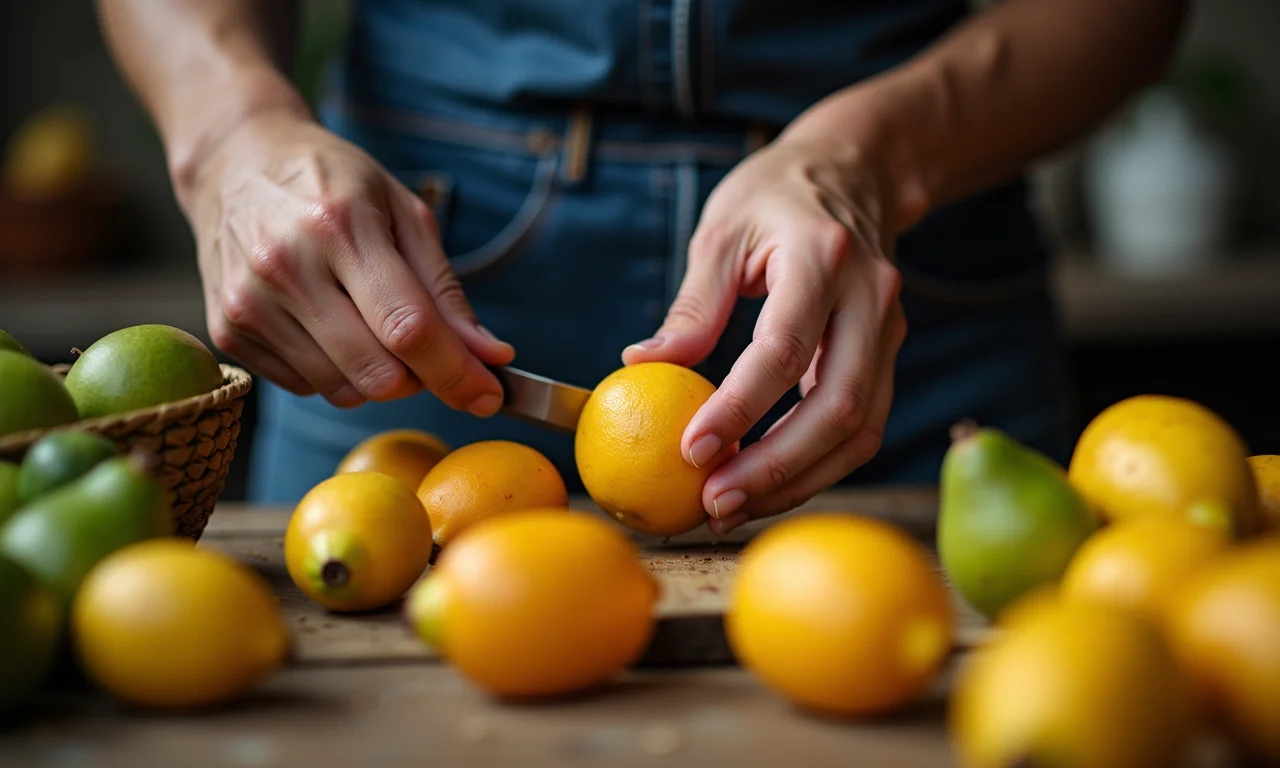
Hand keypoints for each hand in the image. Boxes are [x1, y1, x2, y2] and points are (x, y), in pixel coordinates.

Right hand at [181, 108, 513, 411]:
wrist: (235, 163)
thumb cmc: (333, 184)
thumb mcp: (404, 213)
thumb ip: (446, 292)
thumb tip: (491, 356)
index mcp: (340, 225)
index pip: (408, 328)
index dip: (457, 373)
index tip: (489, 395)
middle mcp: (286, 267)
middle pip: (378, 373)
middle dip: (421, 378)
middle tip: (429, 351)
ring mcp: (249, 303)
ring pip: (343, 392)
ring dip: (377, 376)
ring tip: (369, 322)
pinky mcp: (227, 330)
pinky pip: (306, 388)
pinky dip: (335, 372)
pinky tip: (327, 324)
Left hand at [623, 135, 907, 533]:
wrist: (857, 169)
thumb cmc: (776, 196)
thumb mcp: (722, 230)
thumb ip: (692, 304)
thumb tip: (644, 366)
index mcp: (822, 258)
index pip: (784, 350)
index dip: (740, 408)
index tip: (691, 450)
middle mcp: (870, 299)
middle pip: (837, 406)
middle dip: (775, 468)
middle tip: (714, 503)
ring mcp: (890, 330)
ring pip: (861, 430)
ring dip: (799, 481)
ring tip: (734, 508)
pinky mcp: (888, 356)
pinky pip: (862, 427)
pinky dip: (817, 466)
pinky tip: (768, 483)